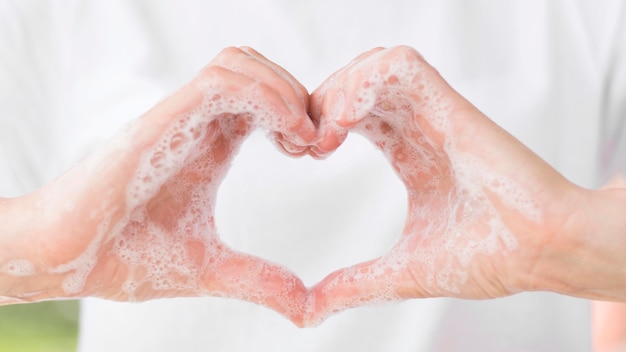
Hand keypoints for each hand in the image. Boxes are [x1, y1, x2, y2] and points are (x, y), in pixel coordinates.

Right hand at [0, 47, 315, 324]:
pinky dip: (264, 96)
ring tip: (300, 138)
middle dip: (299, 95)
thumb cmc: (126, 256)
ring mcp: (178, 118)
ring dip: (284, 90)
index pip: (262, 96)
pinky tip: (284, 135)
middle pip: (256, 67)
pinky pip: (220, 83)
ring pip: (239, 63)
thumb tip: (306, 309)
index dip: (299, 112)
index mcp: (210, 143)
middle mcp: (196, 123)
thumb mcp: (211, 269)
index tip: (316, 151)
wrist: (66, 259)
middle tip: (314, 143)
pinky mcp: (162, 122)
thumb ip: (260, 281)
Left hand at [307, 46, 588, 323]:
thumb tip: (310, 311)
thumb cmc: (490, 258)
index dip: (317, 124)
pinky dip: (362, 81)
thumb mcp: (402, 272)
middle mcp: (418, 125)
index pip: (351, 113)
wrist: (544, 252)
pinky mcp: (450, 106)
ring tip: (326, 136)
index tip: (301, 156)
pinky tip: (345, 122)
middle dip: (317, 104)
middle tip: (304, 145)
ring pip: (371, 64)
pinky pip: (398, 64)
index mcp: (408, 151)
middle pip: (354, 82)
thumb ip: (354, 285)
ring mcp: (433, 112)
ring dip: (336, 90)